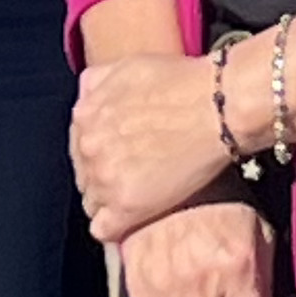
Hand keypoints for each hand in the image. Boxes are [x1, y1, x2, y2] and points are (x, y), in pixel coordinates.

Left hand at [71, 50, 229, 240]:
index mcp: (84, 115)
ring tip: (140, 196)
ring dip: (111, 201)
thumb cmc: (181, 82)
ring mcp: (105, 178)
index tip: (120, 157)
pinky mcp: (127, 207)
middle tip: (134, 176)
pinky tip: (132, 220)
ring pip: (92, 202)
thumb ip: (96, 83)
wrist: (216, 108)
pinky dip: (115, 227)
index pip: (79, 146)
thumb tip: (86, 98)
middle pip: (84, 174)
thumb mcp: (126, 66)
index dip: (101, 153)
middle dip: (104, 176)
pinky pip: (104, 230)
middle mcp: (87, 147)